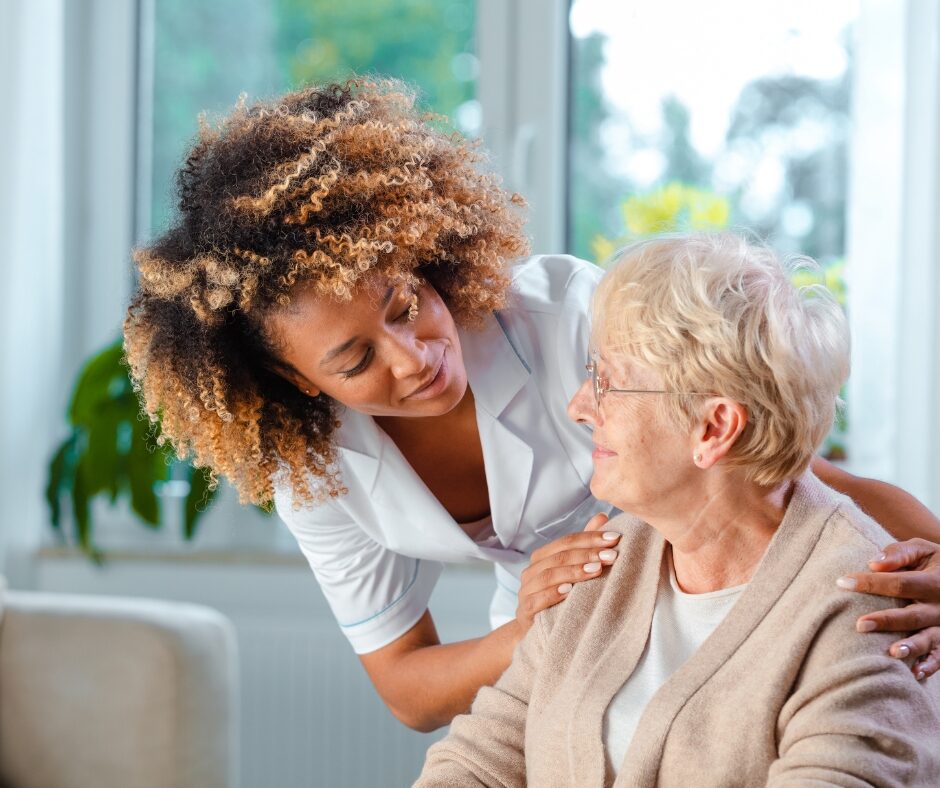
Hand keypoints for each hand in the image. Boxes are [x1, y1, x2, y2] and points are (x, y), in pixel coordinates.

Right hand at [515, 512, 619, 633]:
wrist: (537, 633)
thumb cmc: (559, 598)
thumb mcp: (573, 572)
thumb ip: (585, 545)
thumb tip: (603, 517)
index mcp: (542, 557)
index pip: (566, 541)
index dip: (590, 538)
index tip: (614, 539)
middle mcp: (531, 571)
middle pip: (559, 556)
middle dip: (587, 554)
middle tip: (611, 555)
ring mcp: (526, 590)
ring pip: (548, 575)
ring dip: (574, 571)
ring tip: (596, 570)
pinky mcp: (524, 611)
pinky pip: (536, 599)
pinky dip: (553, 593)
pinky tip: (570, 591)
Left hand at [837, 538, 939, 679]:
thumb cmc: (934, 561)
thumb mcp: (922, 549)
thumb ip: (899, 553)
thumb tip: (873, 564)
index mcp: (934, 581)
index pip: (899, 583)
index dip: (870, 583)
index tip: (842, 583)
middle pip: (912, 615)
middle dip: (886, 621)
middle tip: (859, 624)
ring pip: (929, 639)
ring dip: (910, 647)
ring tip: (891, 652)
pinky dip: (930, 665)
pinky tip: (914, 673)